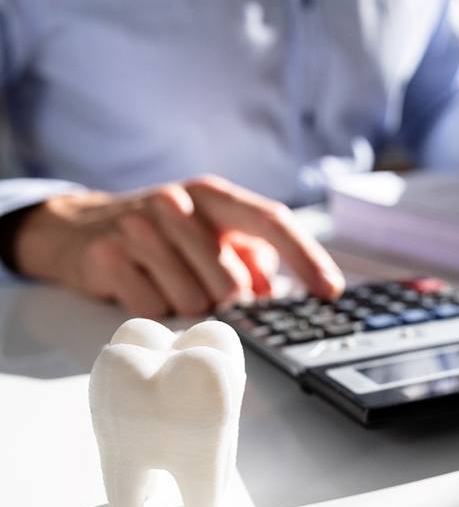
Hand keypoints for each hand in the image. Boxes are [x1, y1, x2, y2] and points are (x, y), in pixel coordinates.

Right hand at [14, 175, 344, 316]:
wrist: (79, 228)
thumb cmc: (162, 235)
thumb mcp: (209, 233)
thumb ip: (249, 258)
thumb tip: (274, 294)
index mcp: (213, 195)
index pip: (272, 221)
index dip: (307, 258)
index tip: (331, 291)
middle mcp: (178, 203)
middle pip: (232, 284)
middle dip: (226, 301)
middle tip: (202, 288)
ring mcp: (139, 227)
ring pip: (193, 303)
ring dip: (187, 307)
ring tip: (166, 281)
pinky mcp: (107, 256)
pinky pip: (154, 310)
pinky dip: (155, 309)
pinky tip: (141, 285)